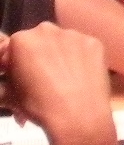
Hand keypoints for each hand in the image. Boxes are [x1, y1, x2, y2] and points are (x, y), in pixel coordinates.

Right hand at [1, 23, 118, 144]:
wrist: (77, 114)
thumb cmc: (38, 104)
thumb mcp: (9, 94)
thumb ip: (5, 79)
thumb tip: (8, 77)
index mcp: (22, 41)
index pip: (14, 46)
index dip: (16, 61)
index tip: (20, 74)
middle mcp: (48, 30)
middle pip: (39, 40)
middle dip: (38, 54)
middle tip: (41, 76)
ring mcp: (74, 34)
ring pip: (62, 42)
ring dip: (59, 54)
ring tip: (62, 77)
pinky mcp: (94, 42)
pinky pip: (82, 47)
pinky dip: (79, 57)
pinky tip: (80, 75)